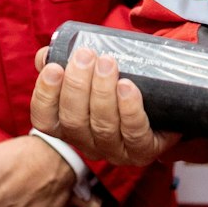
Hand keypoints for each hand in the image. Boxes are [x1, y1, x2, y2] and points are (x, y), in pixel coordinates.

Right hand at [30, 45, 179, 166]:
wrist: (162, 103)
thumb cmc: (118, 85)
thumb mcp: (90, 73)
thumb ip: (66, 63)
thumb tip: (45, 55)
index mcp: (68, 126)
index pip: (45, 120)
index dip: (45, 96)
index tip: (54, 68)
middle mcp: (87, 143)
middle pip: (73, 122)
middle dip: (77, 86)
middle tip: (86, 55)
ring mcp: (115, 150)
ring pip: (102, 127)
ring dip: (103, 92)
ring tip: (108, 63)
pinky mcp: (143, 150)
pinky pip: (134, 134)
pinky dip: (129, 109)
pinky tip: (128, 88)